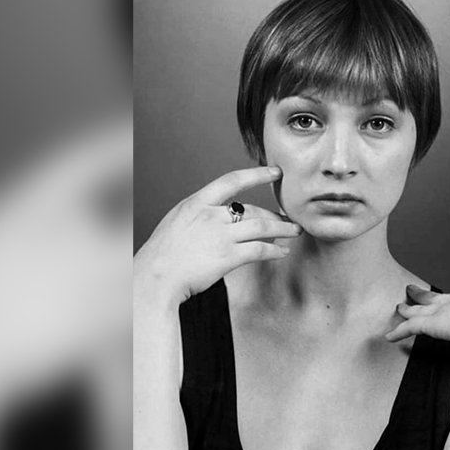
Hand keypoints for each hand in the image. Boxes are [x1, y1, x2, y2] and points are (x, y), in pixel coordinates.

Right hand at [134, 166, 301, 311]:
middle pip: (252, 209)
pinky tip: (282, 252)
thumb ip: (199, 215)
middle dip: (274, 215)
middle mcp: (210, 215)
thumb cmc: (162, 255)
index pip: (232, 181)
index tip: (275, 172)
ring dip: (283, 229)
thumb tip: (219, 215)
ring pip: (262, 227)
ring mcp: (220, 235)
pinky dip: (274, 251)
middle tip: (288, 218)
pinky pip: (259, 250)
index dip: (257, 175)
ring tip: (295, 231)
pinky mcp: (227, 257)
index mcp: (196, 203)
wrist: (154, 277)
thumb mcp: (177, 222)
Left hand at [386, 285, 449, 342]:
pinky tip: (388, 337)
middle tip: (410, 290)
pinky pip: (408, 328)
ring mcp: (440, 314)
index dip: (442, 299)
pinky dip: (398, 333)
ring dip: (407, 310)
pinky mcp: (430, 324)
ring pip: (417, 311)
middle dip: (421, 296)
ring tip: (398, 307)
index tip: (437, 297)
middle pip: (431, 300)